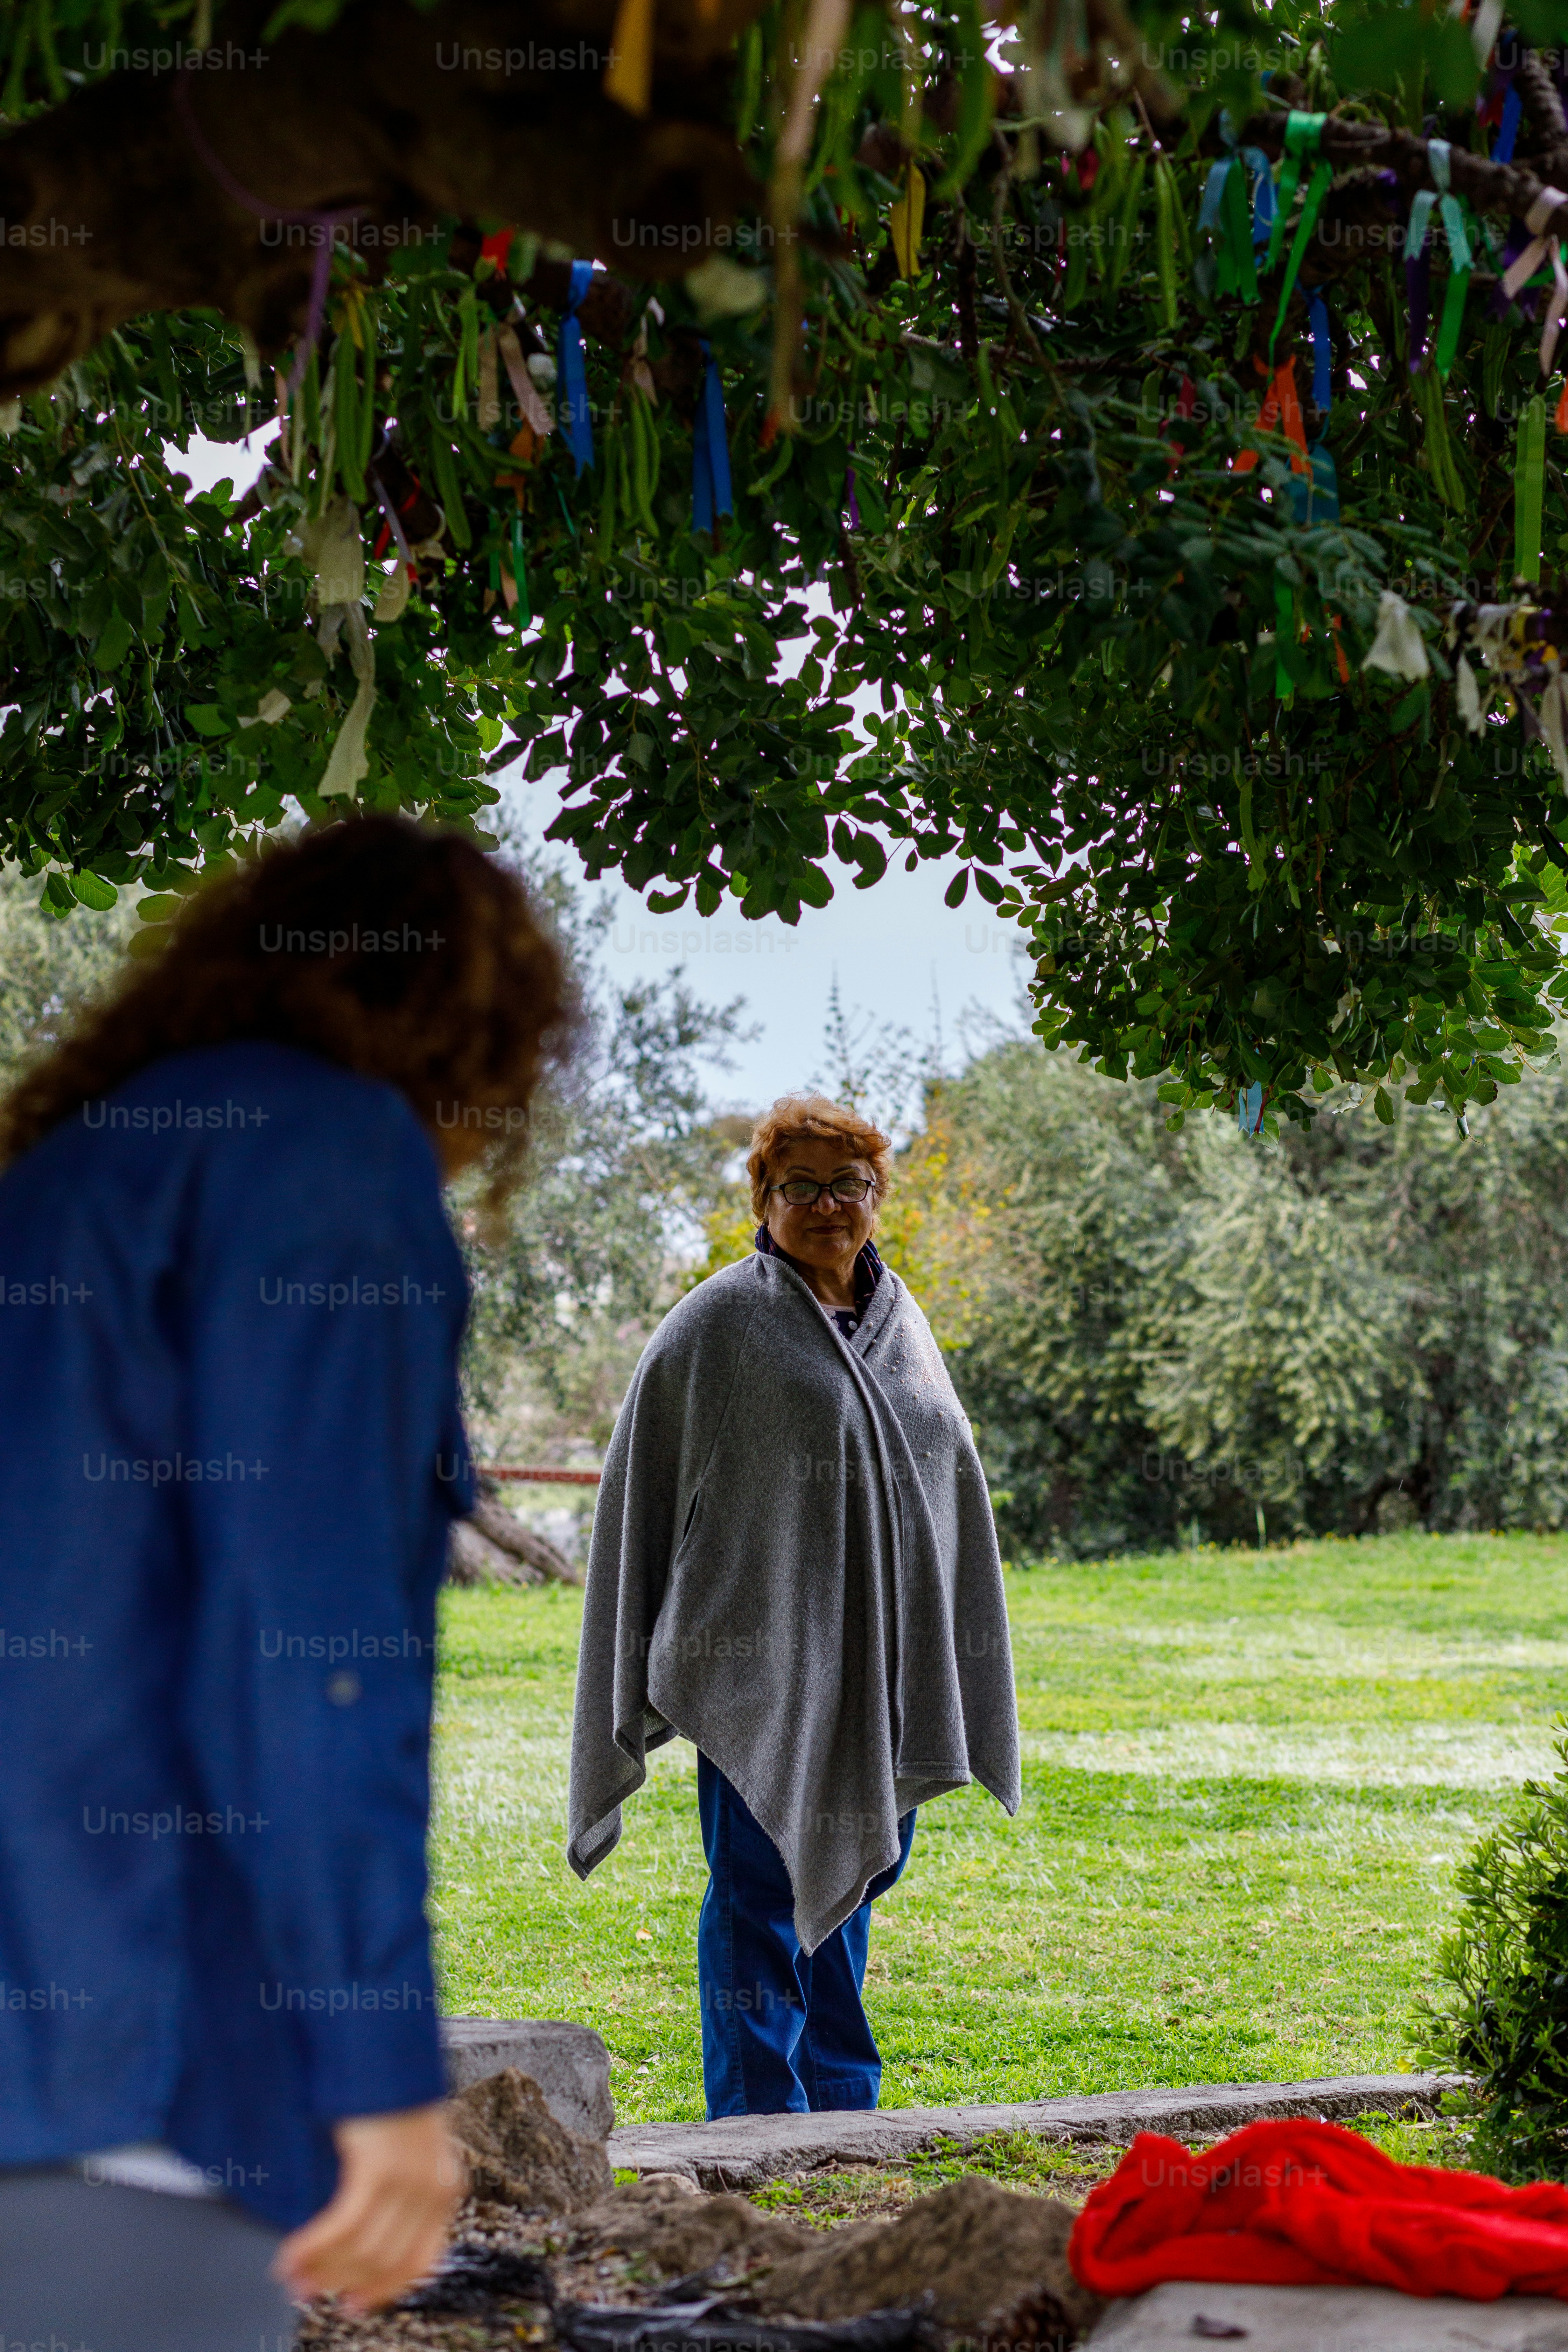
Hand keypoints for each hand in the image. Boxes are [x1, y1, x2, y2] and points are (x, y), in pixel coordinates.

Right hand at [274, 2102, 465, 2311]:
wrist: (387, 2050)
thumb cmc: (389, 2101)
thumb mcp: (409, 2152)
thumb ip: (398, 2194)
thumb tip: (360, 2249)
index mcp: (446, 2190)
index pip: (420, 2263)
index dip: (383, 2290)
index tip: (351, 2305)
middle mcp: (435, 2189)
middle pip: (385, 2262)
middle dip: (340, 2283)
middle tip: (304, 2292)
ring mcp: (410, 2180)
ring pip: (363, 2250)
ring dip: (321, 2269)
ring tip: (289, 2276)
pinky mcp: (379, 2169)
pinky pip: (343, 2226)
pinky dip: (313, 2246)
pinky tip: (290, 2253)